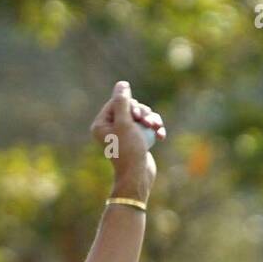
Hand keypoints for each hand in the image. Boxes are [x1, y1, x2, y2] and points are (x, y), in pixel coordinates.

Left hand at [90, 81, 164, 199]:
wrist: (138, 177)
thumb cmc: (129, 150)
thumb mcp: (125, 122)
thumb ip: (122, 102)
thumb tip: (122, 84)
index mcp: (101, 124)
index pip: (116, 102)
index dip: (130, 104)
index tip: (136, 116)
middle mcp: (111, 129)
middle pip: (130, 108)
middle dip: (142, 112)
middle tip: (147, 122)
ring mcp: (125, 135)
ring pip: (141, 117)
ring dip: (151, 119)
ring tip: (156, 128)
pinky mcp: (137, 141)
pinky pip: (146, 128)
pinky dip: (155, 130)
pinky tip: (161, 136)